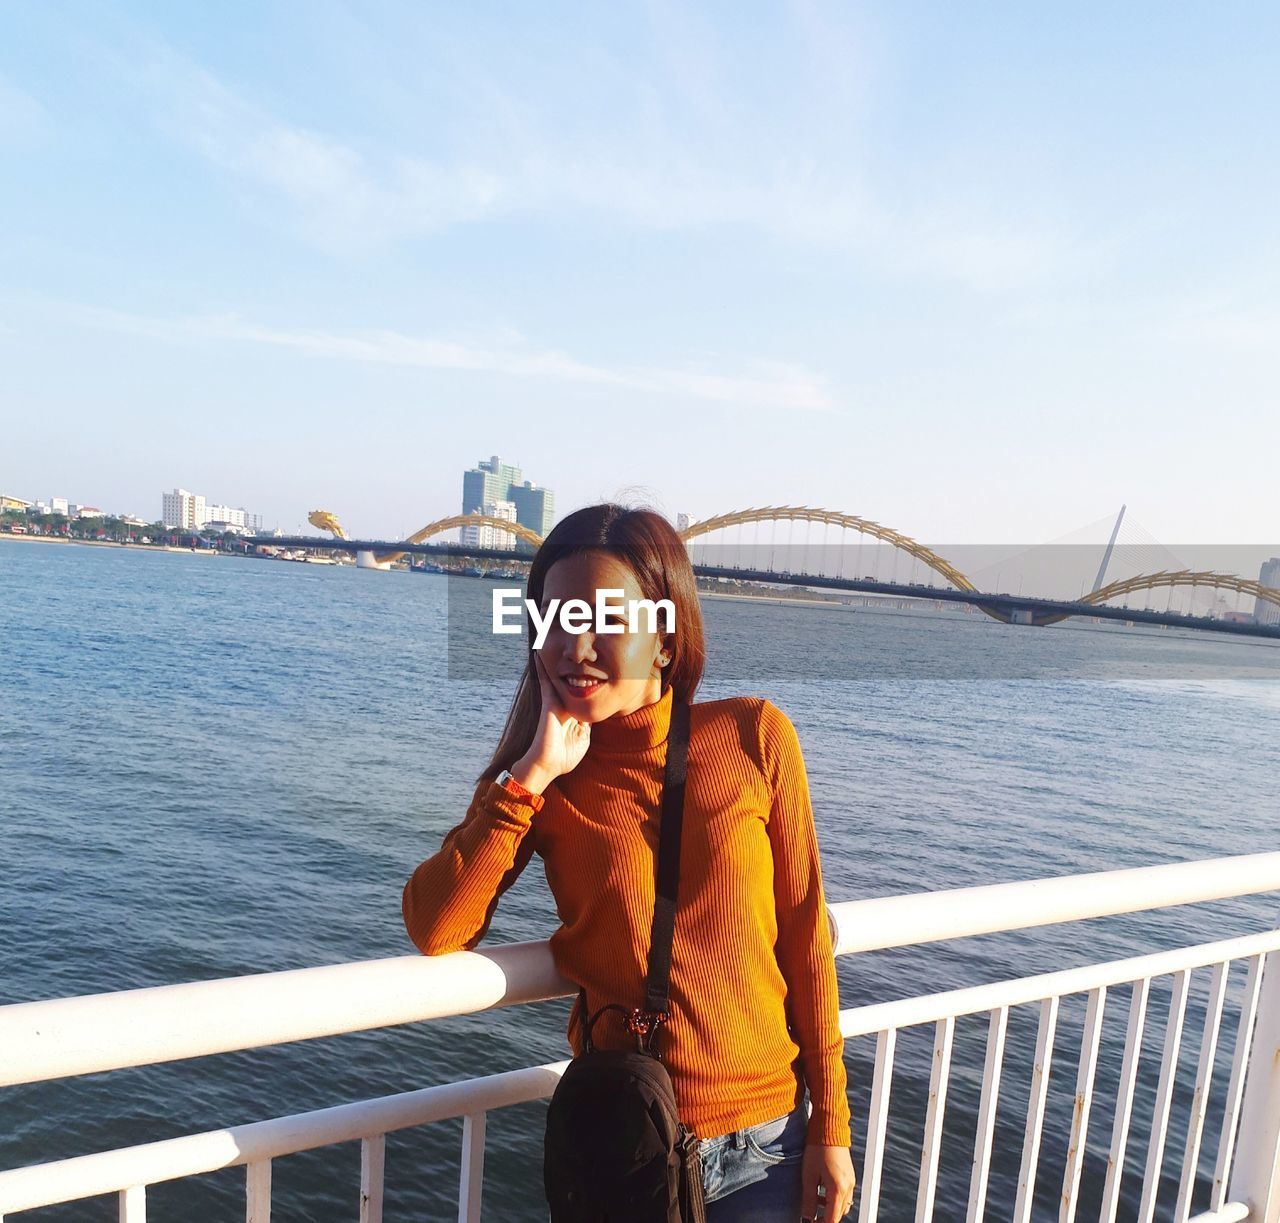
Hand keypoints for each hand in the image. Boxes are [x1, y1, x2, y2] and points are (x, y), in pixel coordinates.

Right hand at [511, 650, 591, 790]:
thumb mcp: (583, 738)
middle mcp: (563, 704)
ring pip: (556, 676)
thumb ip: (587, 724)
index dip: (584, 676)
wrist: (547, 766)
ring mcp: (554, 703)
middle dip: (570, 663)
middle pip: (568, 678)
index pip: (579, 690)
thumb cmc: (564, 756)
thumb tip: (594, 714)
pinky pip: (544, 682)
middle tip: (570, 639)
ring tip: (551, 638)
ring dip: (555, 661)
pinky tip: (539, 654)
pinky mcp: (548, 703)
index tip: (589, 662)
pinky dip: (542, 669)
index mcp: (572, 711)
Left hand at [800, 1144, 855, 1221]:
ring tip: (815, 1202)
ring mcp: (851, 1181)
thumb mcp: (809, 1175)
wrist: (829, 1127)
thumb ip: (809, 1199)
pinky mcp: (850, 1175)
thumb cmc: (817, 1148)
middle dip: (826, 1218)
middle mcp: (848, 1187)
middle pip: (839, 1214)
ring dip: (830, 1208)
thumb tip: (806, 1217)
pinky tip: (822, 1191)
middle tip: (811, 1216)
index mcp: (839, 1189)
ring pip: (843, 1205)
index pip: (832, 1219)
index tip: (810, 1222)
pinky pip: (845, 1194)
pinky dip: (834, 1198)